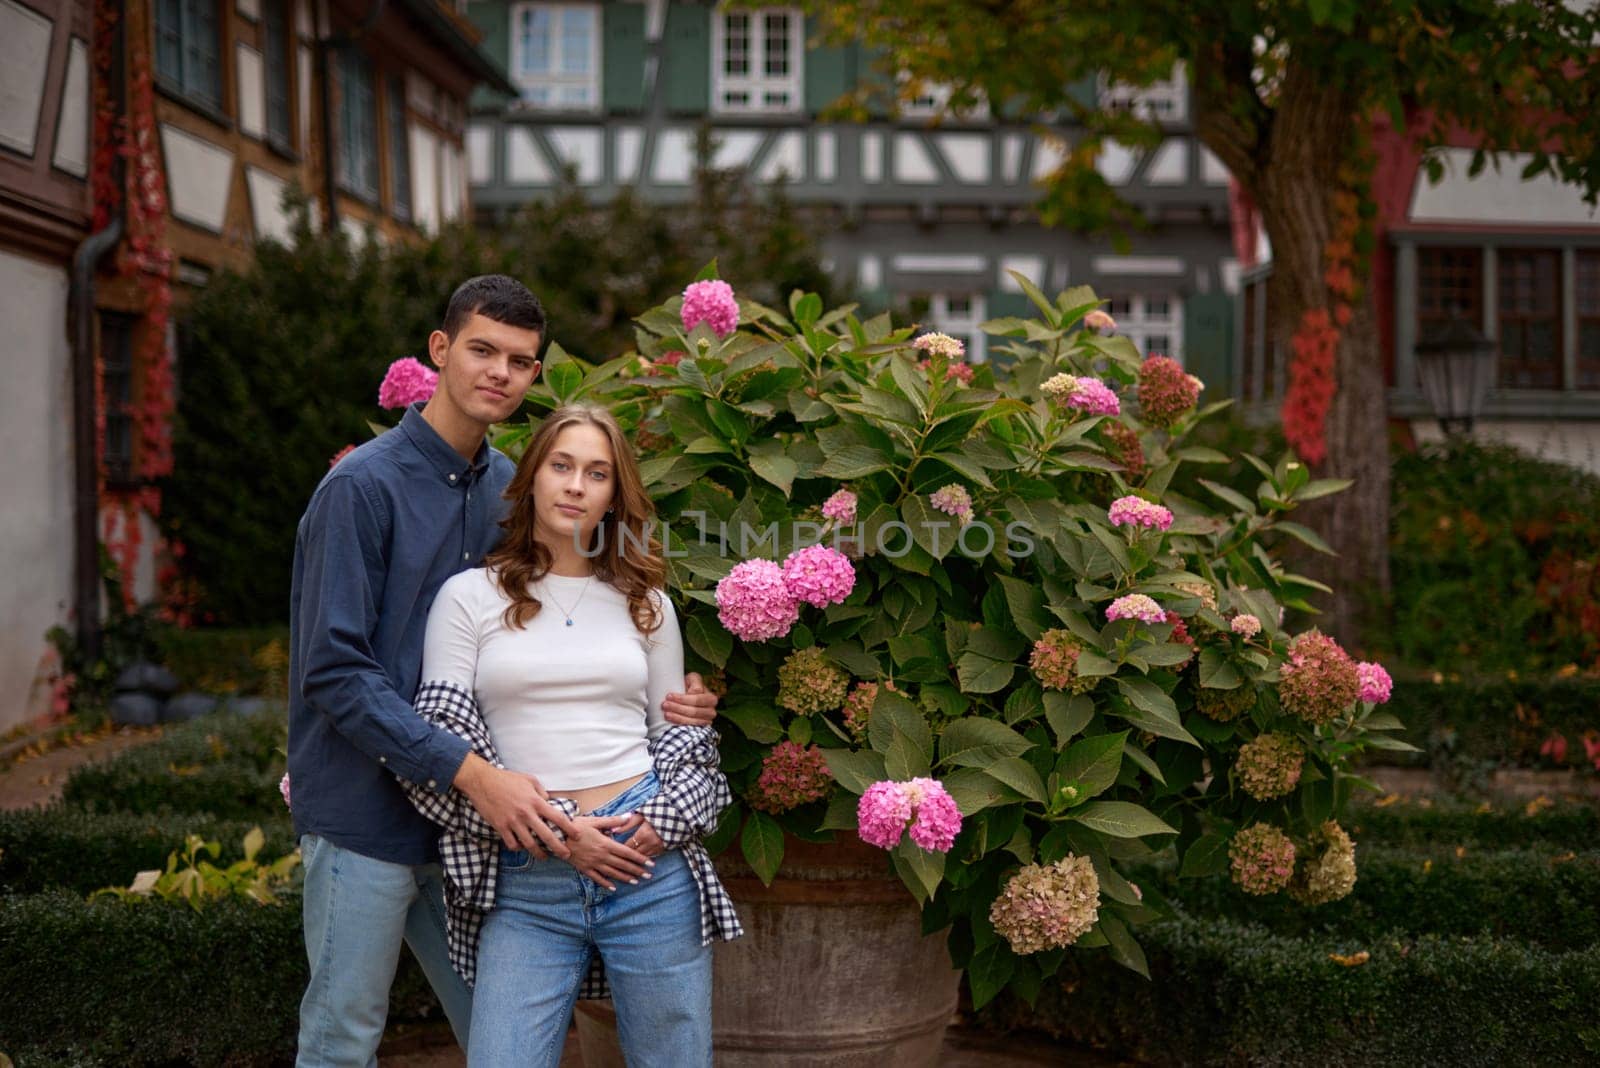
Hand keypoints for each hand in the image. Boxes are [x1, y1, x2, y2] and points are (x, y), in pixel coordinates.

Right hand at [453, 753, 575, 856]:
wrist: (482, 781)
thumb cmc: (507, 779)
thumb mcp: (529, 780)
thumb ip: (541, 792)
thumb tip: (549, 802)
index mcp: (536, 801)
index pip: (558, 818)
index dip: (570, 828)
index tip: (577, 835)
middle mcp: (526, 814)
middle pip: (547, 836)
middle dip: (559, 848)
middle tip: (566, 855)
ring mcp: (513, 822)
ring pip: (529, 844)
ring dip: (539, 853)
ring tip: (544, 856)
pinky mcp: (500, 827)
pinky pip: (512, 844)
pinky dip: (518, 848)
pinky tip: (522, 848)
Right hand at [565, 816, 654, 889]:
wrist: (557, 836)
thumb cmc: (576, 826)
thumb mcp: (595, 821)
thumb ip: (612, 821)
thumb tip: (628, 817)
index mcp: (605, 843)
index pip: (627, 852)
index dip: (640, 858)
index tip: (650, 863)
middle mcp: (601, 855)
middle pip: (623, 864)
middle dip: (637, 870)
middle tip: (649, 875)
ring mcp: (593, 863)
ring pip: (613, 873)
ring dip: (625, 877)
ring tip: (636, 881)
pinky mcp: (584, 868)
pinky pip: (597, 878)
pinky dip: (606, 883)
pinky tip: (614, 888)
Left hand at [613, 813, 664, 857]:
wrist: (676, 816)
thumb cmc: (656, 813)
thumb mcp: (640, 816)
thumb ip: (626, 824)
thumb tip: (612, 830)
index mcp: (643, 834)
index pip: (627, 846)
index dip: (620, 848)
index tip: (614, 849)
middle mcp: (650, 843)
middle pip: (634, 854)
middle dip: (626, 855)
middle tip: (618, 856)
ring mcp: (657, 848)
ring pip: (642, 858)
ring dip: (635, 858)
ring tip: (628, 859)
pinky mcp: (663, 850)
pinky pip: (650, 857)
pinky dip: (644, 857)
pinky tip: (640, 858)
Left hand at [662, 672, 717, 726]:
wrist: (687, 697)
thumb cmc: (689, 687)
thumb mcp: (693, 678)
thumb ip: (695, 681)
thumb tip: (692, 692)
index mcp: (711, 698)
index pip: (697, 699)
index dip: (682, 698)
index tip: (669, 696)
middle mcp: (711, 711)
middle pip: (694, 711)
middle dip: (678, 708)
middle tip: (665, 705)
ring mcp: (706, 722)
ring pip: (692, 721)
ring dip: (678, 717)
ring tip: (666, 714)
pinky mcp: (700, 729)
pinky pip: (691, 728)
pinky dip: (680, 725)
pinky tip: (672, 721)